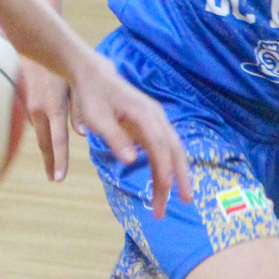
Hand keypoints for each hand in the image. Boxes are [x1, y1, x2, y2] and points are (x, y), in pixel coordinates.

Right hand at [25, 65, 73, 181]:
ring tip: (51, 164)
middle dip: (50, 162)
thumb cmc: (61, 61)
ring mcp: (31, 106)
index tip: (58, 178)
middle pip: (44, 143)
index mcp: (53, 108)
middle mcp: (39, 111)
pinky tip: (48, 138)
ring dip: (46, 149)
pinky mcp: (28, 100)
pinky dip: (43, 132)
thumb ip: (79, 109)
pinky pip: (36, 121)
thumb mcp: (75, 83)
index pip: (57, 141)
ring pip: (39, 133)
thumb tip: (82, 133)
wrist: (35, 45)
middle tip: (54, 179)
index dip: (58, 161)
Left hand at [63, 58, 189, 216]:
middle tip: (185, 202)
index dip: (165, 169)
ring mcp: (156, 120)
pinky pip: (165, 148)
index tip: (167, 190)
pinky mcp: (151, 125)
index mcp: (145, 115)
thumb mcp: (98, 118)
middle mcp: (157, 117)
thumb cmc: (93, 97)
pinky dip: (168, 165)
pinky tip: (165, 182)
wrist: (93, 76)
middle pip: (175, 150)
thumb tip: (131, 160)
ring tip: (176, 200)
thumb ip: (115, 138)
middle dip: (180, 176)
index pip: (161, 146)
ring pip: (173, 150)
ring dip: (176, 174)